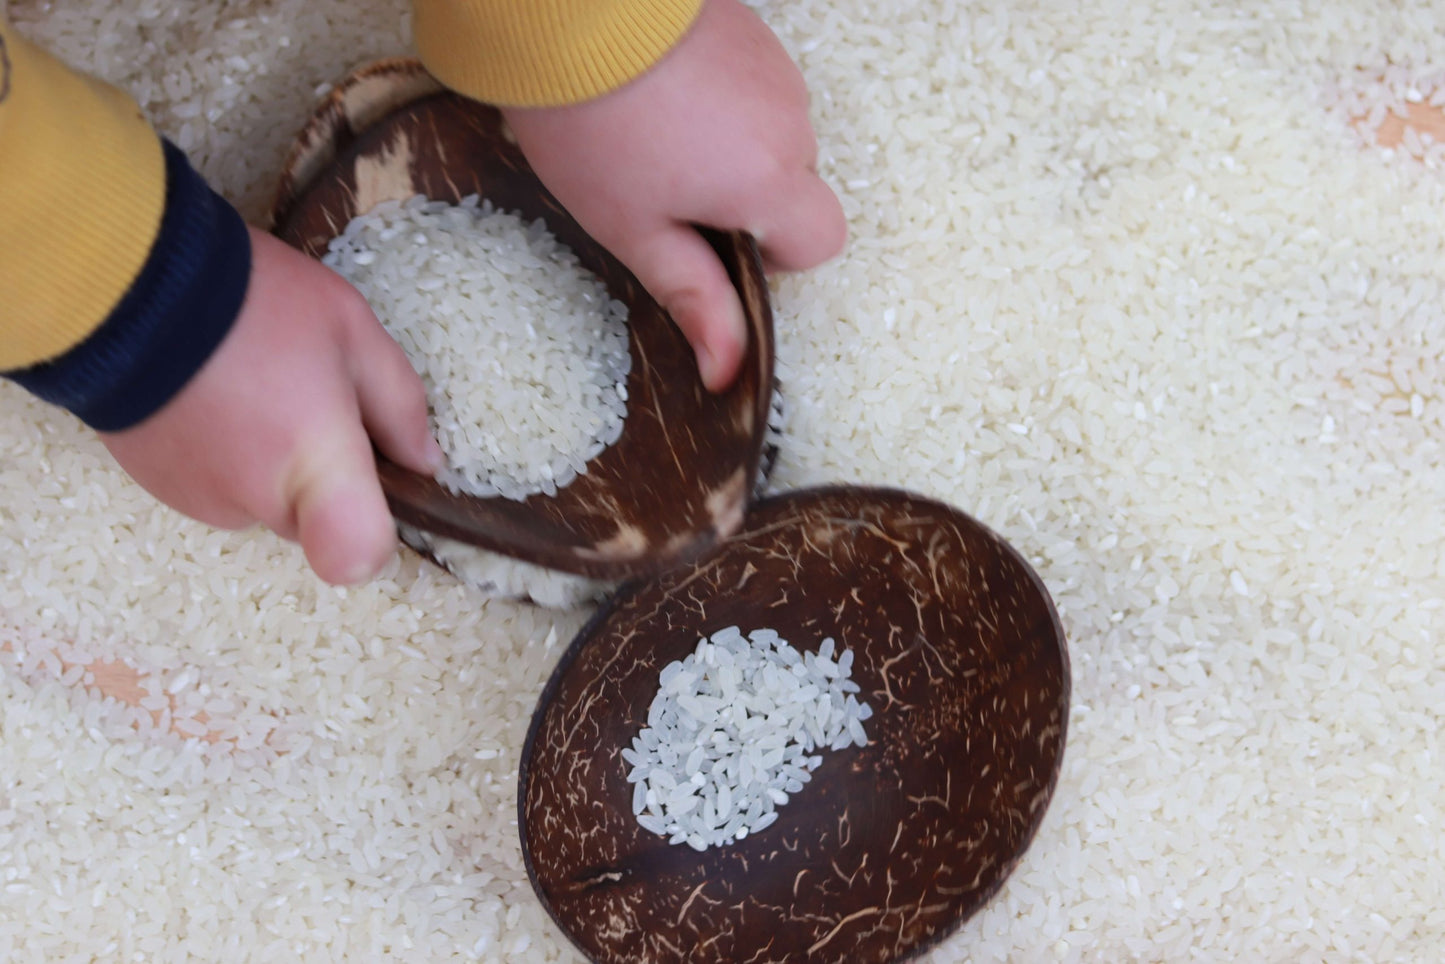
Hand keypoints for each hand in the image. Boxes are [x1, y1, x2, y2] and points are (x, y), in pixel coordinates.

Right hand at [101, 227, 442, 585]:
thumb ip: (399, 403)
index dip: (372, 535)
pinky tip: (214, 398)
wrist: (123, 282)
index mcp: (314, 462)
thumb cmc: (254, 299)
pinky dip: (224, 458)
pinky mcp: (159, 489)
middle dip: (323, 476)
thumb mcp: (351, 330)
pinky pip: (216, 490)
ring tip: (253, 388)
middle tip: (308, 400)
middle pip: (314, 522)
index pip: (355, 555)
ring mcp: (201, 500)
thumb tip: (424, 462)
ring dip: (270, 466)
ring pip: (264, 506)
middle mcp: (256, 499)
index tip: (373, 484)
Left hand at [502, 0, 845, 390]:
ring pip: (772, 133)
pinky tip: (661, 93)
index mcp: (769, 182)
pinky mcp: (750, 30)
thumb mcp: (634, 230)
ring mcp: (774, 68)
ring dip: (731, 146)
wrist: (566, 10)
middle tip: (664, 188)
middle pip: (793, 185)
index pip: (820, 242)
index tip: (714, 243)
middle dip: (743, 197)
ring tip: (654, 133)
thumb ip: (694, 297)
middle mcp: (790, 122)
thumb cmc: (593, 124)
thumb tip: (730, 369)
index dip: (775, 258)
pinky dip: (721, 100)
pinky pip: (753, 86)